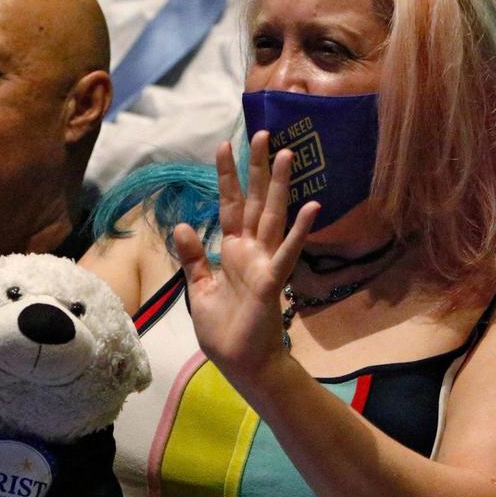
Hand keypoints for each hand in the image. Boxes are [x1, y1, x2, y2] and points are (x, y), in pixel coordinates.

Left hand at [173, 133, 317, 379]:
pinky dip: (299, 231)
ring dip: (281, 187)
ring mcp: (264, 263)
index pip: (230, 205)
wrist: (241, 363)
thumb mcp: (199, 289)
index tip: (224, 145)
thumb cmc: (224, 329)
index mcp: (233, 250)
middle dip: (257, 168)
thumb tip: (183, 225)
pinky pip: (286, 252)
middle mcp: (251, 250)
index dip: (227, 176)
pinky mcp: (271, 281)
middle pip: (255, 201)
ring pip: (274, 217)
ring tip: (288, 155)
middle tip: (262, 133)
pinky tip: (312, 207)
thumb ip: (194, 258)